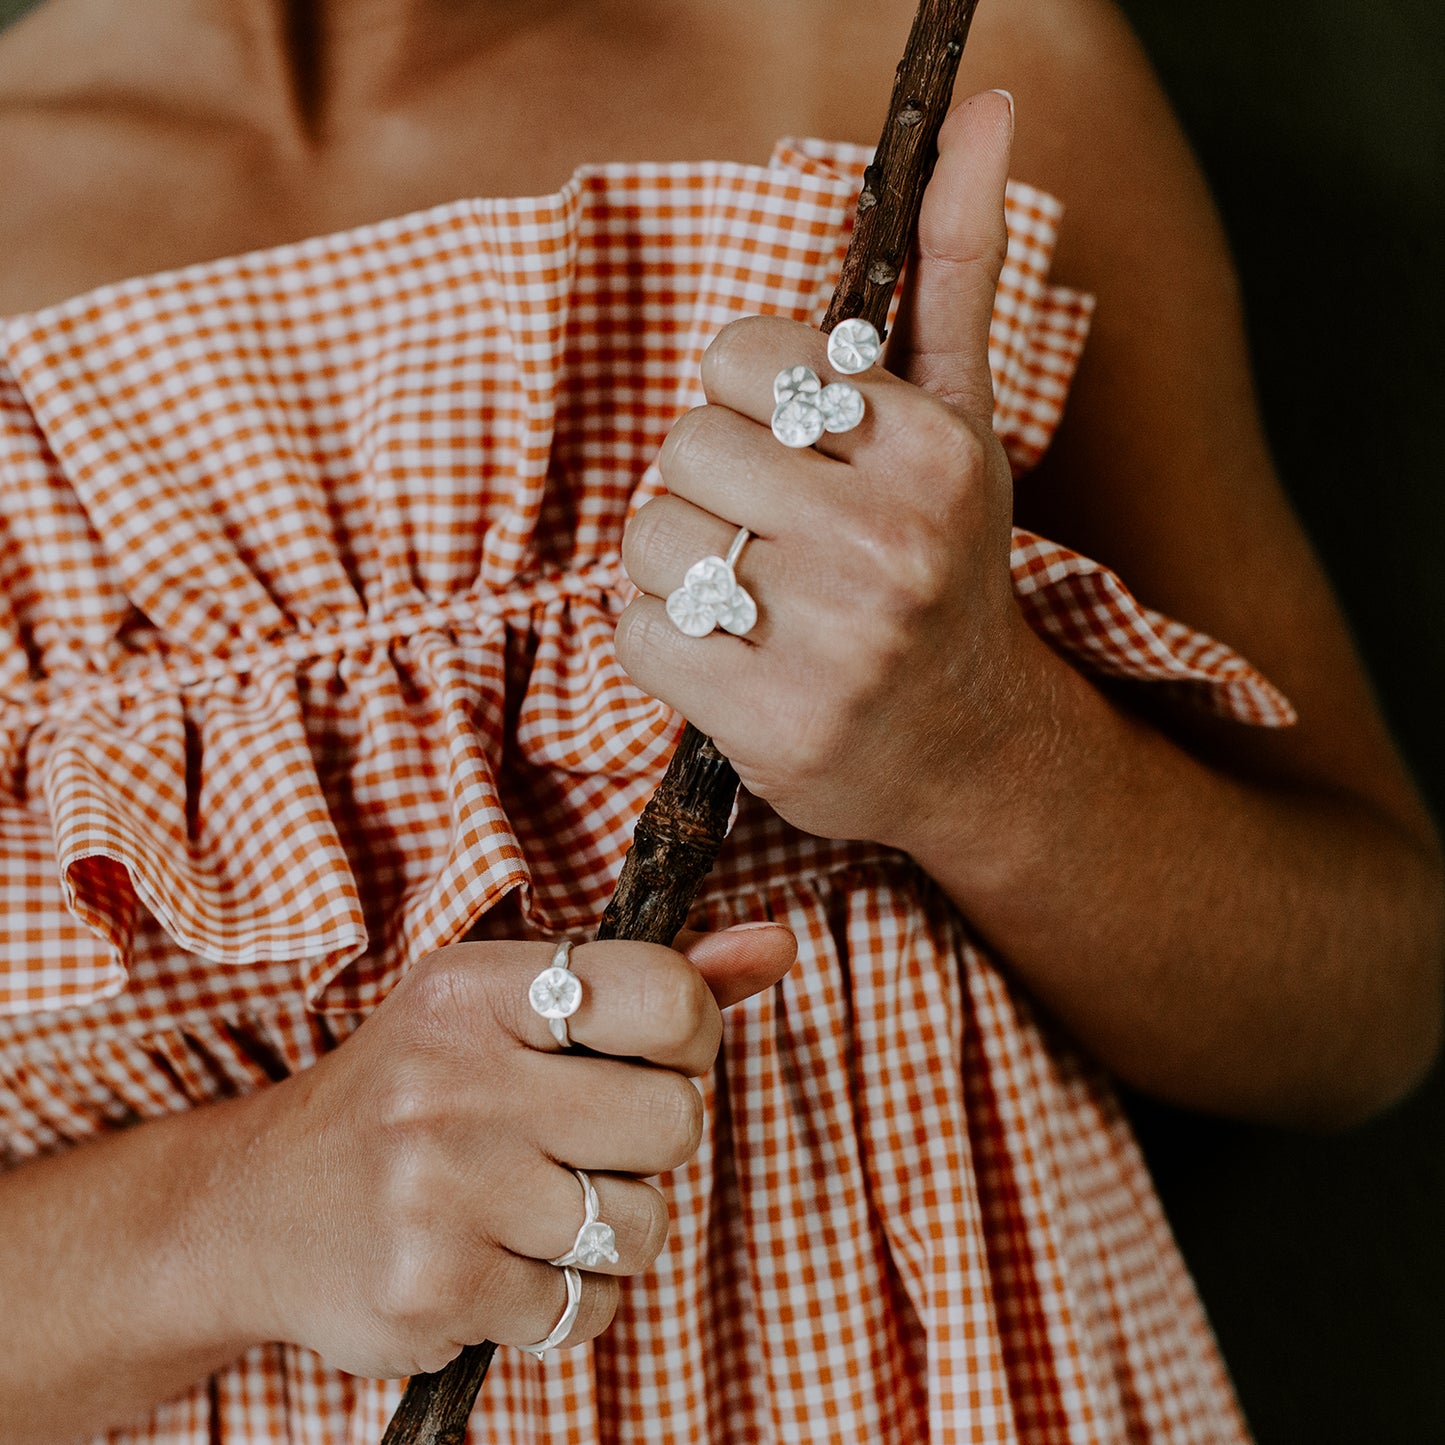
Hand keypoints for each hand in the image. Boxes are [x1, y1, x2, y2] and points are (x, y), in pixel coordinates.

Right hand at [226, 925, 794, 1376]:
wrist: (257, 1207)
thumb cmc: (415, 1088)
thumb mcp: (512, 1007)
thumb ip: (654, 978)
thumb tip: (778, 945)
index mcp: (477, 989)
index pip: (666, 997)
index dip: (693, 1036)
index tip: (658, 1052)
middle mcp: (454, 1080)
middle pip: (675, 1122)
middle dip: (650, 1140)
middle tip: (583, 1137)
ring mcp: (441, 1192)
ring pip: (644, 1227)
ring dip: (612, 1227)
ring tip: (536, 1202)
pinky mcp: (435, 1291)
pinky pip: (591, 1308)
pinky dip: (568, 1296)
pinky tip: (502, 1259)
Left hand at [617, 92, 1039, 848]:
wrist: (968, 746)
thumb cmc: (946, 564)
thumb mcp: (963, 417)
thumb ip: (955, 266)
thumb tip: (986, 107)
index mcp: (932, 451)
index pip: (741, 356)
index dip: (748, 400)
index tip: (795, 448)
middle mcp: (889, 541)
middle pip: (683, 444)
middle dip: (709, 485)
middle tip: (772, 534)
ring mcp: (831, 640)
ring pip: (650, 537)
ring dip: (679, 566)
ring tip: (754, 599)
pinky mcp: (769, 720)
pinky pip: (634, 631)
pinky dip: (661, 642)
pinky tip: (730, 657)